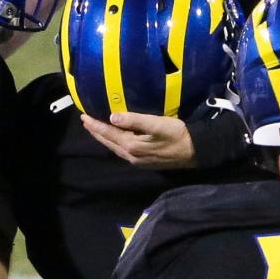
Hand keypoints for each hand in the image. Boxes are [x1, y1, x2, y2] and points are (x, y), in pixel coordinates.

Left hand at [81, 112, 196, 169]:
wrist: (196, 151)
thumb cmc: (177, 134)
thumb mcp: (156, 124)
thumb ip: (134, 120)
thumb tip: (112, 117)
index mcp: (132, 146)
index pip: (108, 133)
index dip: (95, 125)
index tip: (83, 116)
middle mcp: (131, 156)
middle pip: (108, 142)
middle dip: (96, 132)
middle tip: (85, 121)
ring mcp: (138, 161)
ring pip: (114, 148)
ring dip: (104, 138)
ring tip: (95, 129)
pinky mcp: (144, 161)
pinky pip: (122, 151)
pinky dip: (114, 142)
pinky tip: (115, 138)